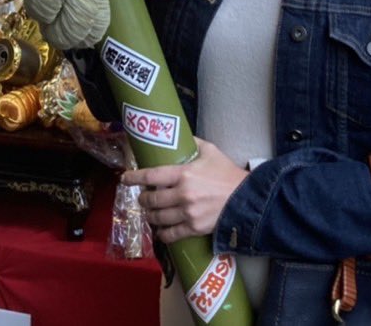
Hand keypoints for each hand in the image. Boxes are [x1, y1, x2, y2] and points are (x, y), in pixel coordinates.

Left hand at [122, 139, 248, 243]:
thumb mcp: (210, 151)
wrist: (246, 199)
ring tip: (150, 212)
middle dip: (142, 199)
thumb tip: (178, 136)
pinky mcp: (193, 228)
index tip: (124, 178)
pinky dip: (161, 234)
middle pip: (150, 199)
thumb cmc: (227, 173)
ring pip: (157, 218)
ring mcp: (187, 213)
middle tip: (142, 198)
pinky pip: (170, 234)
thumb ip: (193, 143)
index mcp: (183, 173)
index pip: (150, 176)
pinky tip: (159, 230)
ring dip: (149, 216)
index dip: (133, 178)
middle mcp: (182, 194)